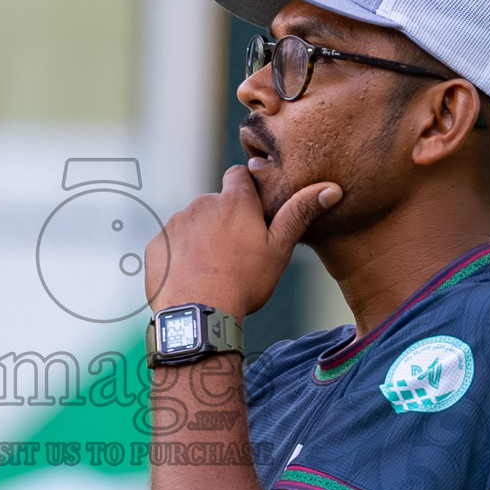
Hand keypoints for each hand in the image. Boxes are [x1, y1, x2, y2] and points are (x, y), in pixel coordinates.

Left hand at [145, 166, 341, 319]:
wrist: (199, 314)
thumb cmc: (244, 283)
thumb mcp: (279, 250)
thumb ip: (300, 214)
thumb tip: (331, 189)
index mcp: (235, 202)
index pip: (239, 175)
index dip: (246, 188)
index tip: (252, 210)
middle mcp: (202, 204)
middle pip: (215, 204)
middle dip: (223, 221)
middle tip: (235, 253)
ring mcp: (176, 223)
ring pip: (192, 225)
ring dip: (201, 239)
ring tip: (212, 270)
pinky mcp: (157, 244)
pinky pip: (170, 244)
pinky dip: (179, 256)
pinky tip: (191, 278)